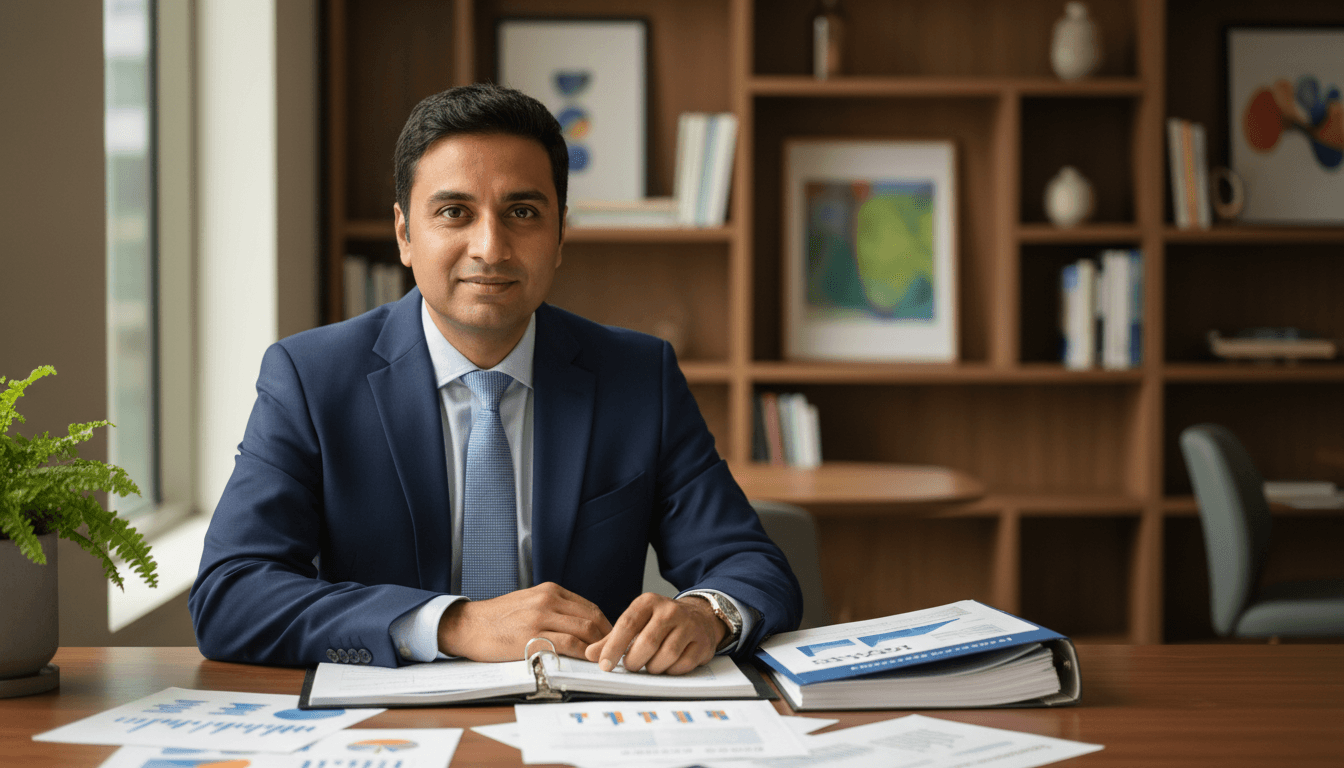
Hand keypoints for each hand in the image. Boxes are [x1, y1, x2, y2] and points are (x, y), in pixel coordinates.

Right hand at [437, 582, 612, 661]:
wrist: (468, 625)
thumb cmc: (499, 618)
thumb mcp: (530, 602)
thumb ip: (555, 609)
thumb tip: (583, 626)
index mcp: (550, 591)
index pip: (590, 608)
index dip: (606, 626)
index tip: (611, 641)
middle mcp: (547, 600)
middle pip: (592, 618)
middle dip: (607, 638)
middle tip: (613, 654)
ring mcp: (540, 618)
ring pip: (584, 630)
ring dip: (598, 647)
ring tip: (604, 660)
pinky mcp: (531, 637)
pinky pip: (567, 644)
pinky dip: (582, 654)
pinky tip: (586, 662)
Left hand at [584, 593, 726, 675]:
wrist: (700, 617)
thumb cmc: (661, 622)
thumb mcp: (636, 622)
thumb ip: (612, 638)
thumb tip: (590, 654)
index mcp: (649, 602)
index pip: (627, 624)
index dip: (613, 647)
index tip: (604, 665)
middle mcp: (670, 610)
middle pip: (647, 642)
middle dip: (634, 660)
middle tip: (631, 665)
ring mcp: (689, 626)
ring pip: (666, 656)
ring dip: (653, 667)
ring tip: (650, 664)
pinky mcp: (702, 642)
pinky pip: (682, 665)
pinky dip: (671, 670)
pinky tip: (668, 665)